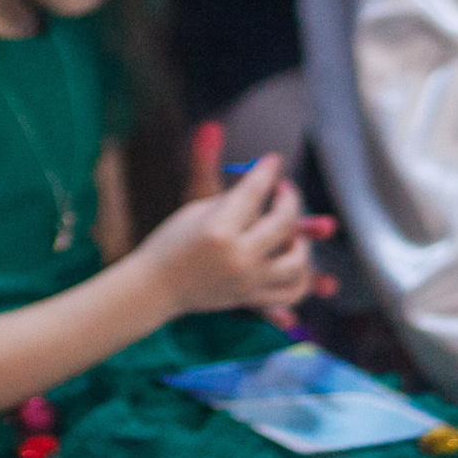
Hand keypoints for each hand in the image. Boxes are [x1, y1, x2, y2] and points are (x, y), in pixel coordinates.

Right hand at [142, 153, 312, 317]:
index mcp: (217, 229)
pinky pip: (292, 293)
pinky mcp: (250, 298)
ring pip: (297, 260)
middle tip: (284, 189)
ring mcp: (247, 280)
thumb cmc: (169, 243)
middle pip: (282, 221)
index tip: (273, 159)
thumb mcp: (193, 211)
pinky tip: (292, 260)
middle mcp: (237, 255)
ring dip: (300, 240)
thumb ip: (230, 198)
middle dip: (289, 198)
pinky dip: (303, 280)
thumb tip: (258, 178)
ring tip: (288, 230)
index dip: (265, 171)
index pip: (252, 191)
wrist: (154, 287)